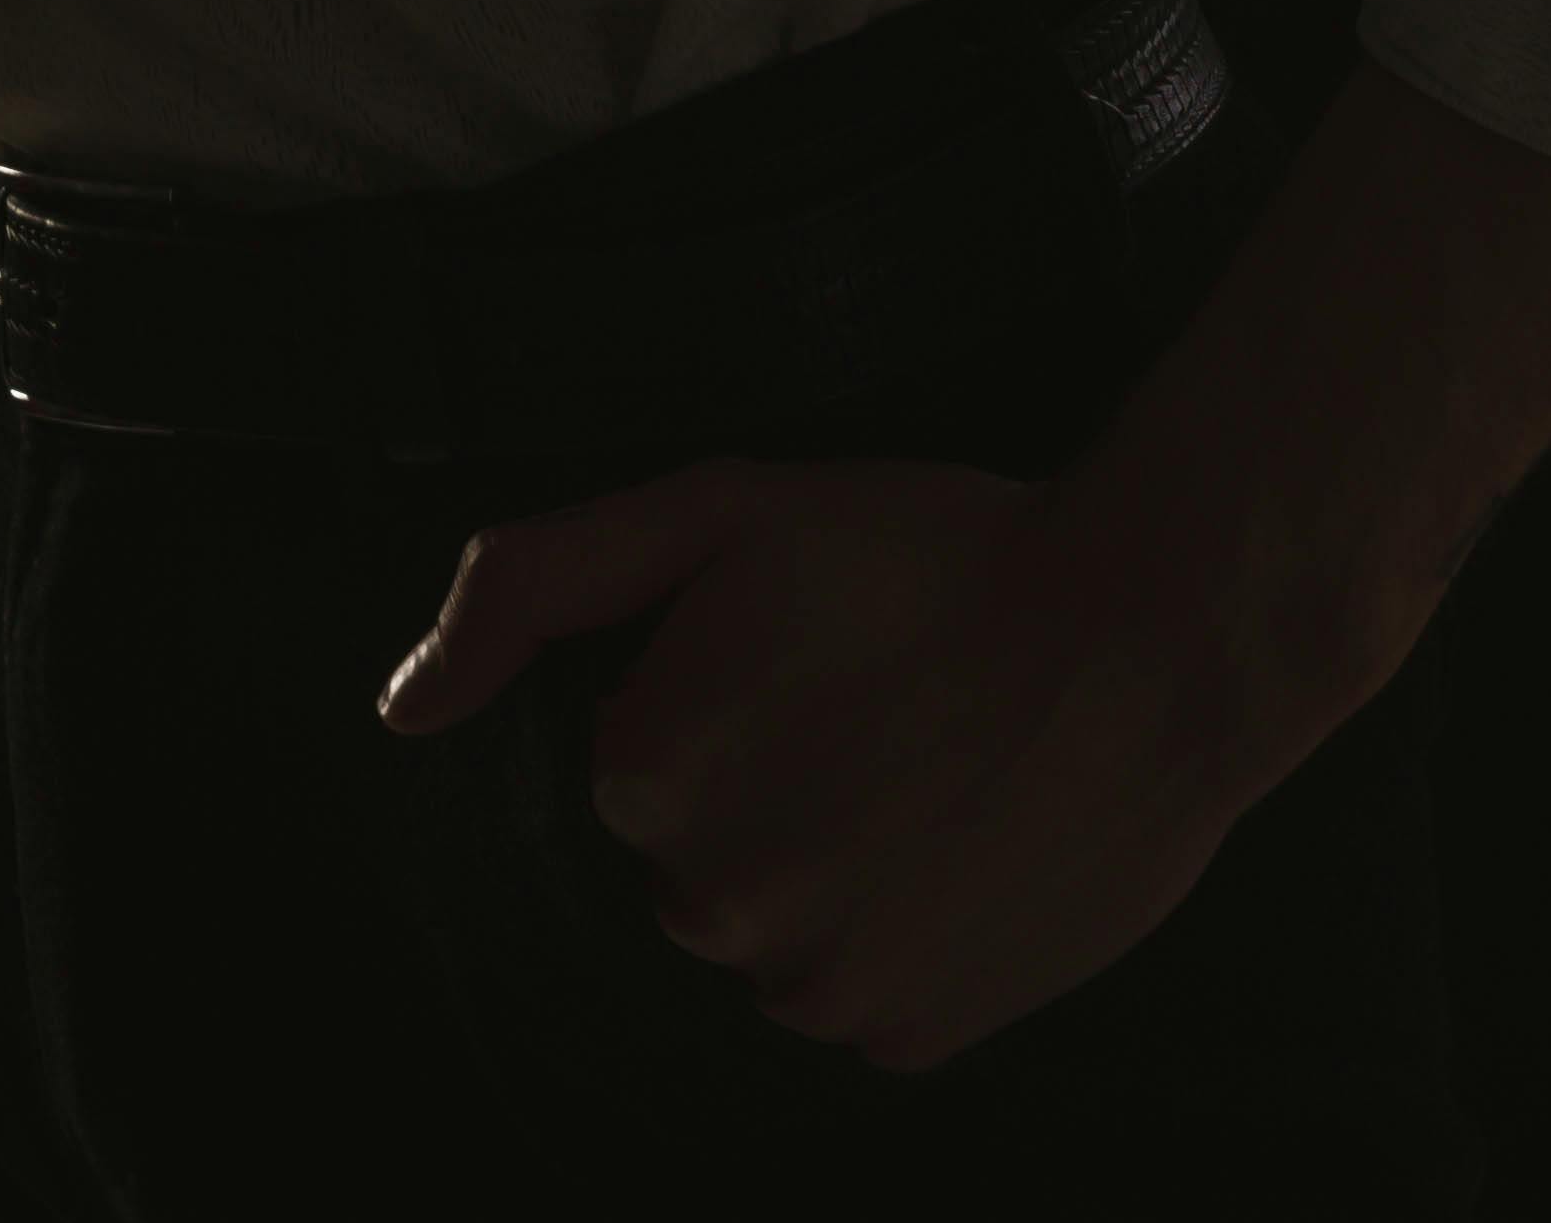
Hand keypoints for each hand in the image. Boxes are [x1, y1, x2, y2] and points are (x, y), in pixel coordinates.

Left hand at [375, 448, 1291, 1075]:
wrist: (1148, 641)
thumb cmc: (927, 553)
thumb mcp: (714, 509)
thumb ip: (533, 584)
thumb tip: (403, 708)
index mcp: (648, 778)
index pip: (630, 756)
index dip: (717, 689)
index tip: (805, 646)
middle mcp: (713, 911)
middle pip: (691, 854)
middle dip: (759, 783)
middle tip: (872, 701)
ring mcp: (816, 993)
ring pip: (771, 930)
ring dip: (825, 864)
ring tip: (923, 769)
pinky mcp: (911, 1041)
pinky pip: (858, 994)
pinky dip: (895, 934)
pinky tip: (957, 843)